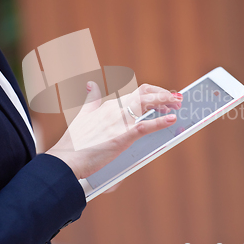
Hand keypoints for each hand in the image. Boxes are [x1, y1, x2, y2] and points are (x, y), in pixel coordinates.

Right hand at [46, 82, 181, 179]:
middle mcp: (115, 109)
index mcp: (108, 105)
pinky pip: (145, 126)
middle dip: (163, 94)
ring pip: (146, 104)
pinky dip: (160, 121)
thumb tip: (90, 84)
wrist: (66, 159)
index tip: (165, 95)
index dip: (154, 92)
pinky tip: (171, 119)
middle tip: (176, 99)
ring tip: (177, 104)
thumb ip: (90, 100)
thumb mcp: (82, 115)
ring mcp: (119, 122)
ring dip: (165, 102)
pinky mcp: (121, 137)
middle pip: (144, 93)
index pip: (136, 93)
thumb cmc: (74, 143)